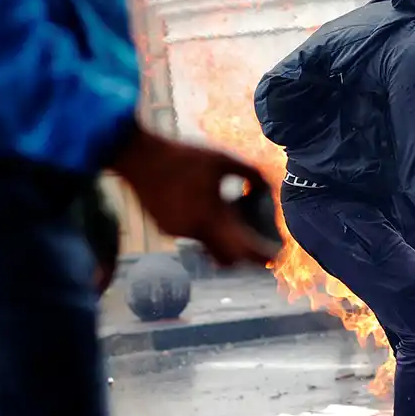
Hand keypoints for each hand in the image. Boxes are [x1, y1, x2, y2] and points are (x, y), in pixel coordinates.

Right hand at [112, 125, 279, 267]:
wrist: (139, 157)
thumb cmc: (183, 157)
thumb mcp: (222, 159)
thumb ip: (249, 173)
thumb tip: (266, 186)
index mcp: (212, 216)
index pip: (243, 250)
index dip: (260, 257)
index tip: (274, 257)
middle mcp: (195, 231)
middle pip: (226, 259)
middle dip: (242, 256)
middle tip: (255, 245)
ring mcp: (177, 233)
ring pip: (207, 245)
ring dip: (221, 239)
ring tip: (227, 216)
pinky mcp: (164, 229)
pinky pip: (191, 235)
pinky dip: (202, 228)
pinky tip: (201, 207)